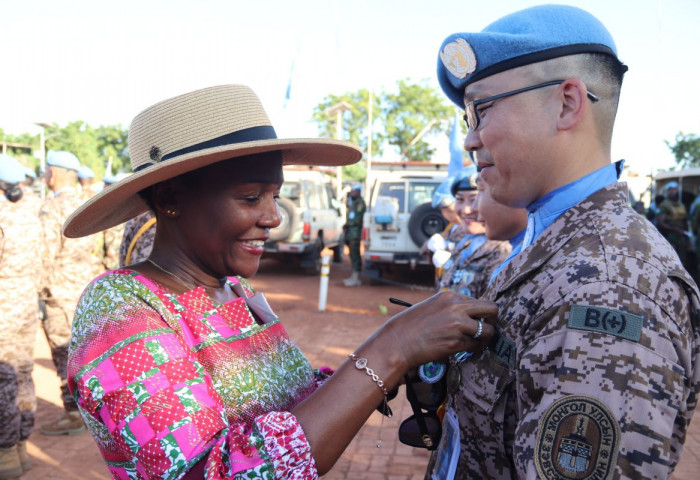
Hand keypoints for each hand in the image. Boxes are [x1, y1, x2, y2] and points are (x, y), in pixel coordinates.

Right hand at [379, 290, 497, 369]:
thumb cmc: (412, 326)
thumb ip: (451, 308)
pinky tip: (464, 351)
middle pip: (492, 309)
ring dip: (484, 340)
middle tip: (488, 331)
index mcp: (450, 296)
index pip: (478, 301)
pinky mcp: (457, 342)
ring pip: (487, 331)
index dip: (480, 314)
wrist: (398, 342)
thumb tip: (471, 315)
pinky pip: (475, 346)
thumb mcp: (432, 307)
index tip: (477, 322)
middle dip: (493, 321)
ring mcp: (458, 324)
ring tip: (477, 345)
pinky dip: (473, 350)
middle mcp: (457, 307)